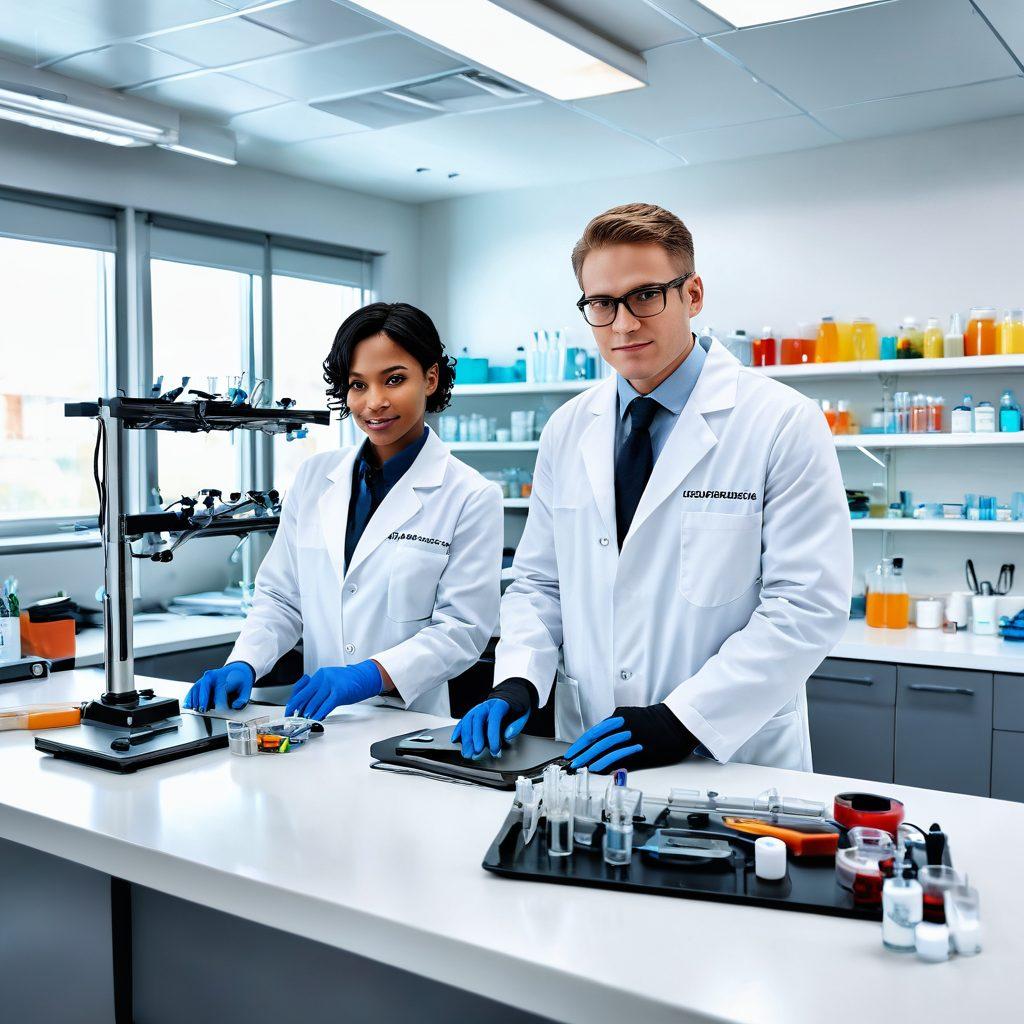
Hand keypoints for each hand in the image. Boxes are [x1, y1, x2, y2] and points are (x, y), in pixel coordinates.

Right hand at [183, 661, 254, 712]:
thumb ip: (243, 699)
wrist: (238, 670)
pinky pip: (194, 689)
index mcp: (224, 677)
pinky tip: (187, 704)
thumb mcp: (247, 688)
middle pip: (204, 687)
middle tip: (203, 710)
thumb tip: (235, 705)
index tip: (221, 710)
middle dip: (203, 700)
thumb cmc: (241, 679)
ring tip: (195, 709)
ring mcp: (206, 678)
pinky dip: (189, 697)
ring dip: (194, 699)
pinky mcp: (202, 682)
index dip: (220, 702)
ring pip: (197, 688)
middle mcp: (213, 676)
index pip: (220, 691)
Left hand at [285, 661, 382, 719]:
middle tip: (294, 718)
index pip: (301, 689)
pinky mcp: (339, 692)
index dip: (293, 702)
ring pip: (315, 702)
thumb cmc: (349, 682)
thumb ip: (319, 692)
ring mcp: (331, 684)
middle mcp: (323, 677)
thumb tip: (307, 707)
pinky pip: (326, 705)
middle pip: (305, 695)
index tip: (290, 711)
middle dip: (298, 709)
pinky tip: (316, 719)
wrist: (365, 677)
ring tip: (305, 720)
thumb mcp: (330, 683)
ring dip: (308, 713)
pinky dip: (320, 714)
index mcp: (319, 675)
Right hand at [451, 678, 534, 758]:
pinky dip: (458, 730)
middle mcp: (486, 705)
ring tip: (467, 752)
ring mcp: (478, 709)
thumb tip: (508, 735)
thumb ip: (516, 725)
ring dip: (466, 738)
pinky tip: (455, 739)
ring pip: (468, 721)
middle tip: (477, 752)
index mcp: (500, 704)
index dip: (493, 735)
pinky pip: (463, 721)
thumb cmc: (516, 707)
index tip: (494, 749)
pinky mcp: (473, 713)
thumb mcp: (523, 714)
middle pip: (477, 719)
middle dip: (476, 737)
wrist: (511, 696)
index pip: (494, 718)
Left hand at [564, 704, 698, 772]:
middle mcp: (623, 725)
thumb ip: (616, 727)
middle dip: (582, 752)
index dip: (582, 743)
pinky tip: (597, 768)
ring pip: (605, 748)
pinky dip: (605, 762)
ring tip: (581, 766)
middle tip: (572, 761)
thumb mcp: (633, 717)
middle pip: (597, 740)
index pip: (595, 731)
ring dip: (590, 758)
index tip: (573, 751)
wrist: (677, 722)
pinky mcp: (640, 749)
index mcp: (619, 716)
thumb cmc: (656, 721)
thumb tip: (602, 741)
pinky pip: (618, 756)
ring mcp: (631, 737)